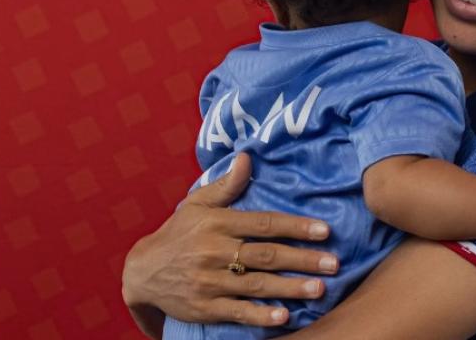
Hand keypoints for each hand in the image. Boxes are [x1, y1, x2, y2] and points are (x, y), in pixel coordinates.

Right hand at [121, 152, 339, 329]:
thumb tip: (247, 158)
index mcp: (217, 224)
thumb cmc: (178, 233)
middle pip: (265, 255)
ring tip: (319, 289)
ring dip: (290, 288)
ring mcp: (209, 281)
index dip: (295, 226)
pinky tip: (284, 316)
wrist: (141, 272)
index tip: (324, 230)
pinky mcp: (205, 308)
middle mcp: (214, 252)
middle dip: (302, 259)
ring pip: (255, 285)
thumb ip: (226, 185)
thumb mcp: (196, 204)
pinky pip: (237, 312)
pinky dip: (260, 315)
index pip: (263, 223)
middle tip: (333, 263)